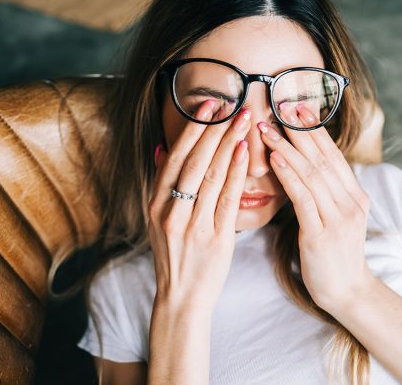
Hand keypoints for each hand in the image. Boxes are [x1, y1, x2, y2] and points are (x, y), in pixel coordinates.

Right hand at [148, 100, 250, 314]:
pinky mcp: (215, 238)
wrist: (181, 298)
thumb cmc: (175, 255)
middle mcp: (171, 211)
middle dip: (214, 129)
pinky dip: (235, 172)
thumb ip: (160, 183)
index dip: (192, 129)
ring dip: (228, 143)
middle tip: (232, 104)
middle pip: (194, 161)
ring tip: (244, 119)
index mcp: (156, 204)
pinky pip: (226, 199)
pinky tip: (244, 152)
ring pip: (211, 175)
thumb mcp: (158, 219)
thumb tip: (160, 147)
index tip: (208, 105)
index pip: (175, 157)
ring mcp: (192, 225)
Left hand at [257, 103, 374, 315]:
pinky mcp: (322, 234)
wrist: (347, 292)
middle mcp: (351, 202)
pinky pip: (303, 197)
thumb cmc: (334, 254)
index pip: (333, 155)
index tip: (297, 108)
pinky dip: (288, 174)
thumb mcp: (336, 218)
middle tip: (280, 106)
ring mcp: (339, 218)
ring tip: (267, 128)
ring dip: (288, 147)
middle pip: (323, 158)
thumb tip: (305, 165)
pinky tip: (274, 158)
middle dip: (300, 130)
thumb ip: (326, 192)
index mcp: (355, 196)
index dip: (315, 130)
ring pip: (312, 173)